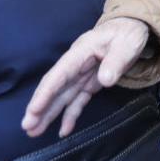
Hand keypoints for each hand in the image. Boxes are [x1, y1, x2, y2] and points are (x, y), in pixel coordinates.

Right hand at [22, 17, 152, 137]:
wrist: (132, 27)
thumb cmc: (127, 33)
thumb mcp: (127, 43)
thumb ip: (116, 61)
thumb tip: (105, 79)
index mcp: (80, 53)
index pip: (59, 75)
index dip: (45, 93)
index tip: (33, 110)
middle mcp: (76, 66)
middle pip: (54, 88)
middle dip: (40, 107)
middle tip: (27, 127)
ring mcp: (81, 76)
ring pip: (61, 97)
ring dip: (48, 114)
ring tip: (34, 132)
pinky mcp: (89, 84)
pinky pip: (77, 101)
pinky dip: (70, 115)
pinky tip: (64, 130)